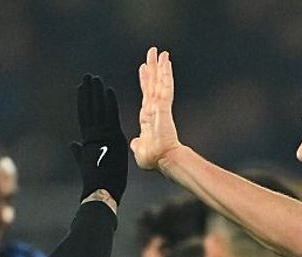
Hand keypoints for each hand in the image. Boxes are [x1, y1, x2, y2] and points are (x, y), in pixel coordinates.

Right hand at [70, 74, 127, 203]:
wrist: (100, 192)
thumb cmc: (97, 183)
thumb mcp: (87, 164)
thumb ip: (79, 153)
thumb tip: (72, 145)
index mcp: (89, 141)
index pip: (85, 117)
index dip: (84, 101)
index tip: (82, 88)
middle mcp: (93, 136)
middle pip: (89, 109)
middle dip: (88, 92)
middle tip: (88, 76)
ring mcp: (101, 136)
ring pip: (97, 110)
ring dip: (96, 93)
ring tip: (95, 78)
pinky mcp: (111, 138)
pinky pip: (110, 117)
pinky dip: (109, 103)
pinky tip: (108, 90)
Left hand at [131, 47, 182, 170]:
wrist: (162, 159)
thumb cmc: (153, 158)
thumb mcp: (139, 149)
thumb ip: (137, 143)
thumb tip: (135, 142)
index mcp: (147, 117)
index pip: (146, 94)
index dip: (145, 80)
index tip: (143, 68)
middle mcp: (154, 108)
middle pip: (154, 83)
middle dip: (153, 68)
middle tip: (152, 52)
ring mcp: (160, 106)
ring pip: (160, 81)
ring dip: (160, 66)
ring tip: (160, 51)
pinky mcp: (164, 105)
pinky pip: (165, 86)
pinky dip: (165, 73)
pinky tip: (166, 61)